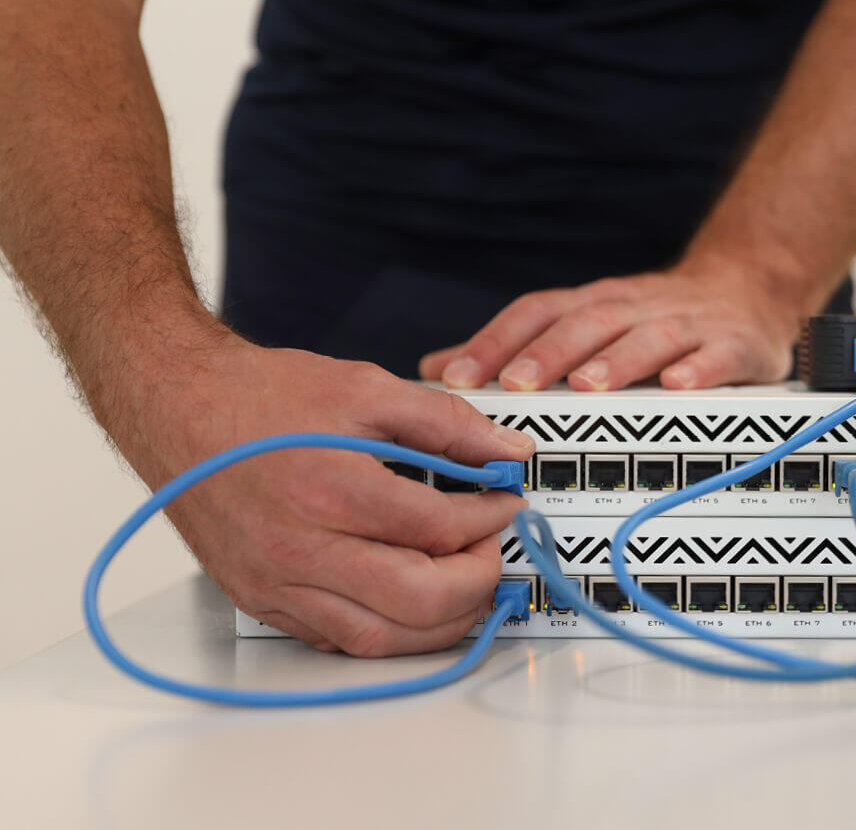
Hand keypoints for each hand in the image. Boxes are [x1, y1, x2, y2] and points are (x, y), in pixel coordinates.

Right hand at [111, 334, 534, 656]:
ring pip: (382, 637)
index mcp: (331, 487)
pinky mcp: (261, 601)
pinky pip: (339, 641)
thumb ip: (446, 422)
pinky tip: (411, 599)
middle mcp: (301, 548)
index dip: (490, 518)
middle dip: (478, 580)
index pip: (440, 529)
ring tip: (466, 581)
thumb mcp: (365, 388)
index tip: (505, 501)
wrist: (176, 409)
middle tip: (492, 549)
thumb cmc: (261, 397)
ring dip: (442, 620)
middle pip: (420, 599)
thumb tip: (508, 452)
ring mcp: (277, 584)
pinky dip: (389, 629)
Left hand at [420, 266, 806, 390]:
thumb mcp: (586, 324)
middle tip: (514, 384)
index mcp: (596, 303)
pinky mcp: (735, 344)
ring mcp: (688, 323)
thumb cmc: (656, 319)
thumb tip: (436, 368)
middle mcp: (636, 307)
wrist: (749, 289)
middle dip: (548, 352)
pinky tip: (679, 386)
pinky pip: (717, 355)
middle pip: (588, 322)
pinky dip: (699, 368)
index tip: (457, 377)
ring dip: (617, 361)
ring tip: (586, 386)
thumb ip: (516, 348)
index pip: (537, 312)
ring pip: (649, 336)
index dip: (496, 341)